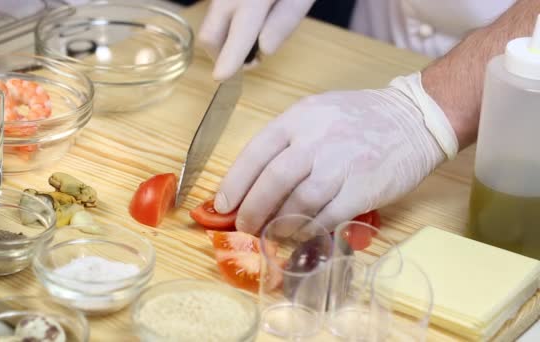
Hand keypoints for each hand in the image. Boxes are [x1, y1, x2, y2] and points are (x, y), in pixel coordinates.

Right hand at [198, 0, 314, 80]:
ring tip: (255, 34)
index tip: (221, 77)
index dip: (229, 57)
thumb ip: (285, 21)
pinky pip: (217, 12)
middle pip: (210, 35)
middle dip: (223, 55)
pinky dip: (229, 24)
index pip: (238, 32)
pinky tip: (250, 18)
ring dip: (227, 41)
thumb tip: (264, 50)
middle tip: (251, 58)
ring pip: (211, 25)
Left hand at [214, 73, 458, 235]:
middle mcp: (317, 139)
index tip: (223, 205)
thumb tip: (254, 182)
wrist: (414, 118)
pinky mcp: (363, 188)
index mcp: (299, 118)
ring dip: (279, 224)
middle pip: (273, 180)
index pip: (255, 153)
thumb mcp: (317, 113)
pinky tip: (302, 234)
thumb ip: (287, 142)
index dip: (234, 183)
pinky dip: (310, 230)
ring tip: (271, 233)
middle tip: (244, 226)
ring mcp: (341, 163)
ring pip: (299, 202)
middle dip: (252, 209)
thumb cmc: (359, 118)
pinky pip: (328, 216)